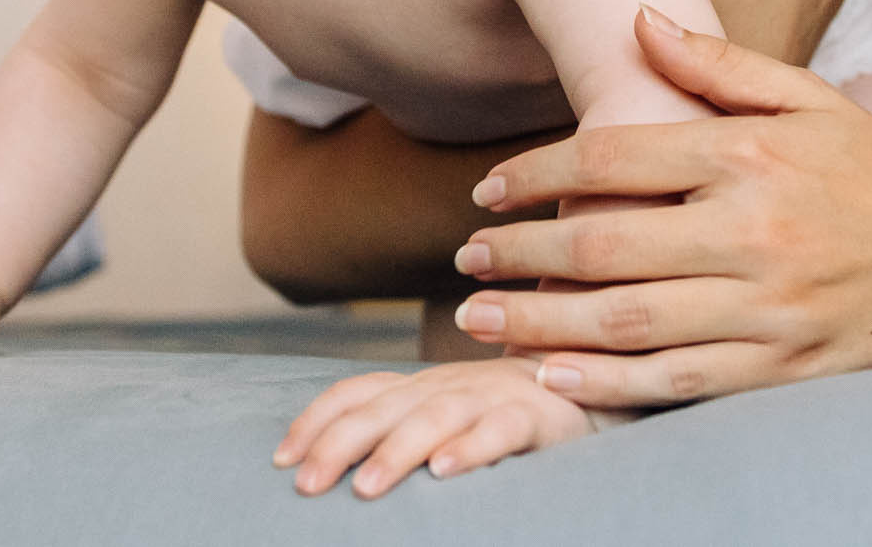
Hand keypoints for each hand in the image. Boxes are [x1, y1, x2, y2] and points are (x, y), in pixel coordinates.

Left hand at [272, 356, 593, 498]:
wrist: (590, 383)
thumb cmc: (502, 413)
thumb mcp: (441, 416)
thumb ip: (396, 428)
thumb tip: (326, 468)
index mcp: (418, 385)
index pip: (356, 392)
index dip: (316, 421)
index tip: (280, 460)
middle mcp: (446, 384)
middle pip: (382, 407)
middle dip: (337, 442)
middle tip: (304, 484)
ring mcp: (490, 395)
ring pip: (434, 417)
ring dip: (396, 450)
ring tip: (365, 487)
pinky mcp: (536, 414)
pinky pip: (499, 429)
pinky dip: (471, 448)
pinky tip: (445, 473)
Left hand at [445, 7, 871, 406]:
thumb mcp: (808, 98)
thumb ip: (717, 64)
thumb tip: (633, 18)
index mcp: (751, 154)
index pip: (614, 158)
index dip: (535, 173)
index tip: (486, 191)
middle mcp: (755, 229)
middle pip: (605, 243)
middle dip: (520, 254)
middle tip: (465, 259)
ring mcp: (770, 305)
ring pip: (628, 320)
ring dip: (539, 323)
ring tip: (477, 322)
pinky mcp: (785, 368)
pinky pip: (679, 381)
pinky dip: (608, 382)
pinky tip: (552, 375)